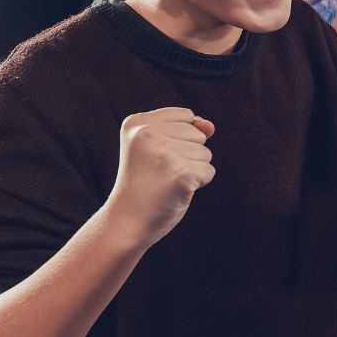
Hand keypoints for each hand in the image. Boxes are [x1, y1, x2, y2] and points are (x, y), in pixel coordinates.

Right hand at [103, 108, 215, 244]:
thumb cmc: (145, 183)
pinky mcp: (180, 172)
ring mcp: (164, 152)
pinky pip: (208, 171)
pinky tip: (174, 190)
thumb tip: (210, 126)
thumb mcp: (159, 148)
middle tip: (159, 172)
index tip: (154, 157)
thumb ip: (187, 129)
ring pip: (205, 153)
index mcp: (137, 123)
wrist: (126, 220)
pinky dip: (198, 183)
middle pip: (198, 134)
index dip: (180, 139)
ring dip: (192, 170)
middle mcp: (147, 133)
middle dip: (188, 155)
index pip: (186, 116)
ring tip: (165, 181)